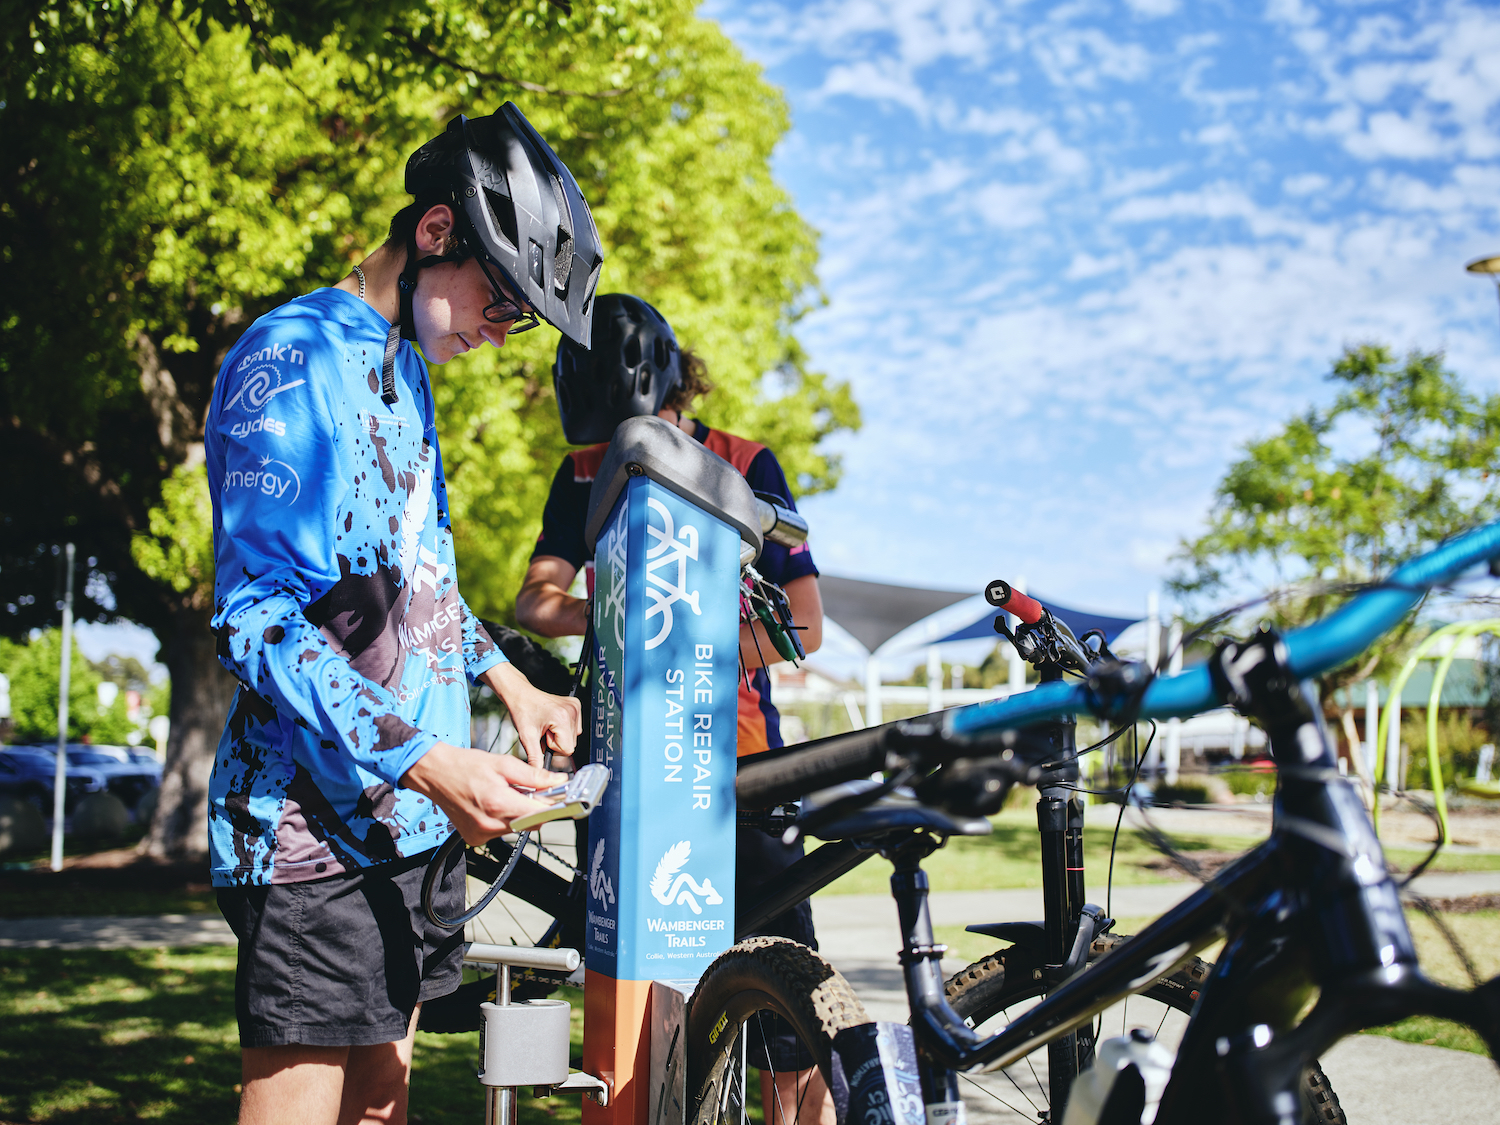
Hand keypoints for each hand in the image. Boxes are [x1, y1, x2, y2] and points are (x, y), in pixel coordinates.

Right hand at [402, 742, 566, 844]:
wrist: (434, 773)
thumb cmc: (465, 765)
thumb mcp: (503, 764)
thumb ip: (533, 776)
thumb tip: (558, 782)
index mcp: (498, 804)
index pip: (539, 814)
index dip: (553, 805)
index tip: (561, 798)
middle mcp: (490, 824)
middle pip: (530, 823)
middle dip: (536, 807)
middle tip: (530, 791)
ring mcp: (481, 834)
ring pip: (516, 828)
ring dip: (519, 813)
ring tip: (505, 794)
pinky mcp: (475, 839)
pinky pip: (501, 832)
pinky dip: (504, 819)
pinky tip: (493, 804)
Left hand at [484, 660, 582, 767]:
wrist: (520, 694)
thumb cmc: (522, 710)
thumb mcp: (526, 736)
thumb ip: (535, 757)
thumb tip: (538, 774)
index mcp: (562, 718)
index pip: (567, 750)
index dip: (553, 747)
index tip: (542, 737)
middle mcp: (573, 711)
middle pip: (571, 744)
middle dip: (556, 742)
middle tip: (543, 730)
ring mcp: (575, 707)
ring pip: (573, 737)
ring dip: (559, 735)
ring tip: (546, 725)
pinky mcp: (575, 705)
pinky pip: (574, 728)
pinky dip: (563, 728)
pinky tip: (552, 720)